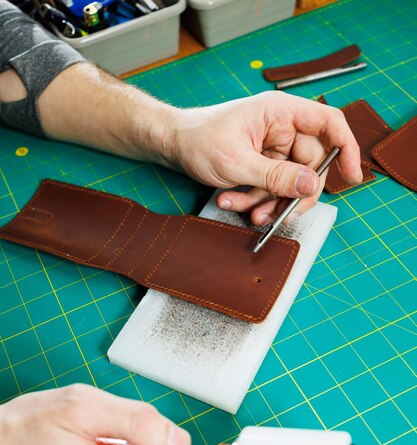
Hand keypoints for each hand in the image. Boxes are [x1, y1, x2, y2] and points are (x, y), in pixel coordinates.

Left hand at [171, 91, 361, 224]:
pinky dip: (256, 200)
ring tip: (244, 210)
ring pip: (290, 184)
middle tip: (276, 214)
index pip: (329, 124)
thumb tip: (311, 186)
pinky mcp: (263, 165)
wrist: (172, 145)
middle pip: (311, 166)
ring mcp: (273, 149)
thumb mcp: (237, 162)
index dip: (346, 149)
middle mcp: (282, 129)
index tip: (352, 177)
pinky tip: (232, 200)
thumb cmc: (198, 139)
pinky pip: (272, 188)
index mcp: (281, 113)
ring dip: (268, 202)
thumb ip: (276, 177)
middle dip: (291, 194)